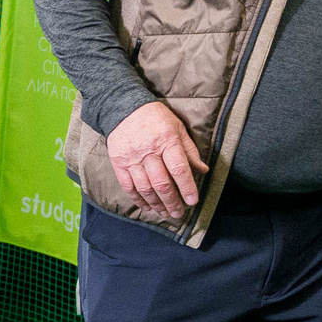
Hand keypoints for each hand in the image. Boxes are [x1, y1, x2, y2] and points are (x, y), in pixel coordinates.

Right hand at [106, 102, 207, 222]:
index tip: (192, 201)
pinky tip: (147, 207)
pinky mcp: (119, 163)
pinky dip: (138, 199)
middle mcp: (148, 152)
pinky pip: (129, 186)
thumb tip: (202, 170)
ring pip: (145, 188)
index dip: (187, 187)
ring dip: (156, 204)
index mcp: (166, 141)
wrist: (123, 108)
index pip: (178, 168)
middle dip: (172, 201)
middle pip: (161, 183)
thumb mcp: (177, 128)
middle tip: (179, 213)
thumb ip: (189, 150)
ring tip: (165, 213)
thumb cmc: (155, 118)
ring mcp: (132, 159)